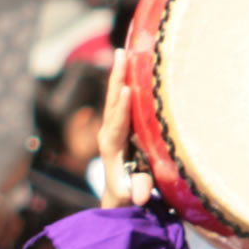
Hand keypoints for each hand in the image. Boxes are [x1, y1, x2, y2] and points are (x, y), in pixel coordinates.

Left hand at [96, 49, 155, 208]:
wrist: (116, 194)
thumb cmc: (129, 192)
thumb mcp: (134, 193)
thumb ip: (139, 190)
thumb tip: (140, 197)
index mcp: (112, 147)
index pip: (118, 124)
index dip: (123, 107)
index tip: (128, 89)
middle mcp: (107, 133)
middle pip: (113, 102)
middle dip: (117, 78)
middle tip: (122, 54)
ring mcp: (110, 127)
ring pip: (114, 97)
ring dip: (118, 74)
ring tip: (123, 51)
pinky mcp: (116, 123)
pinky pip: (118, 99)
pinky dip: (122, 80)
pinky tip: (128, 63)